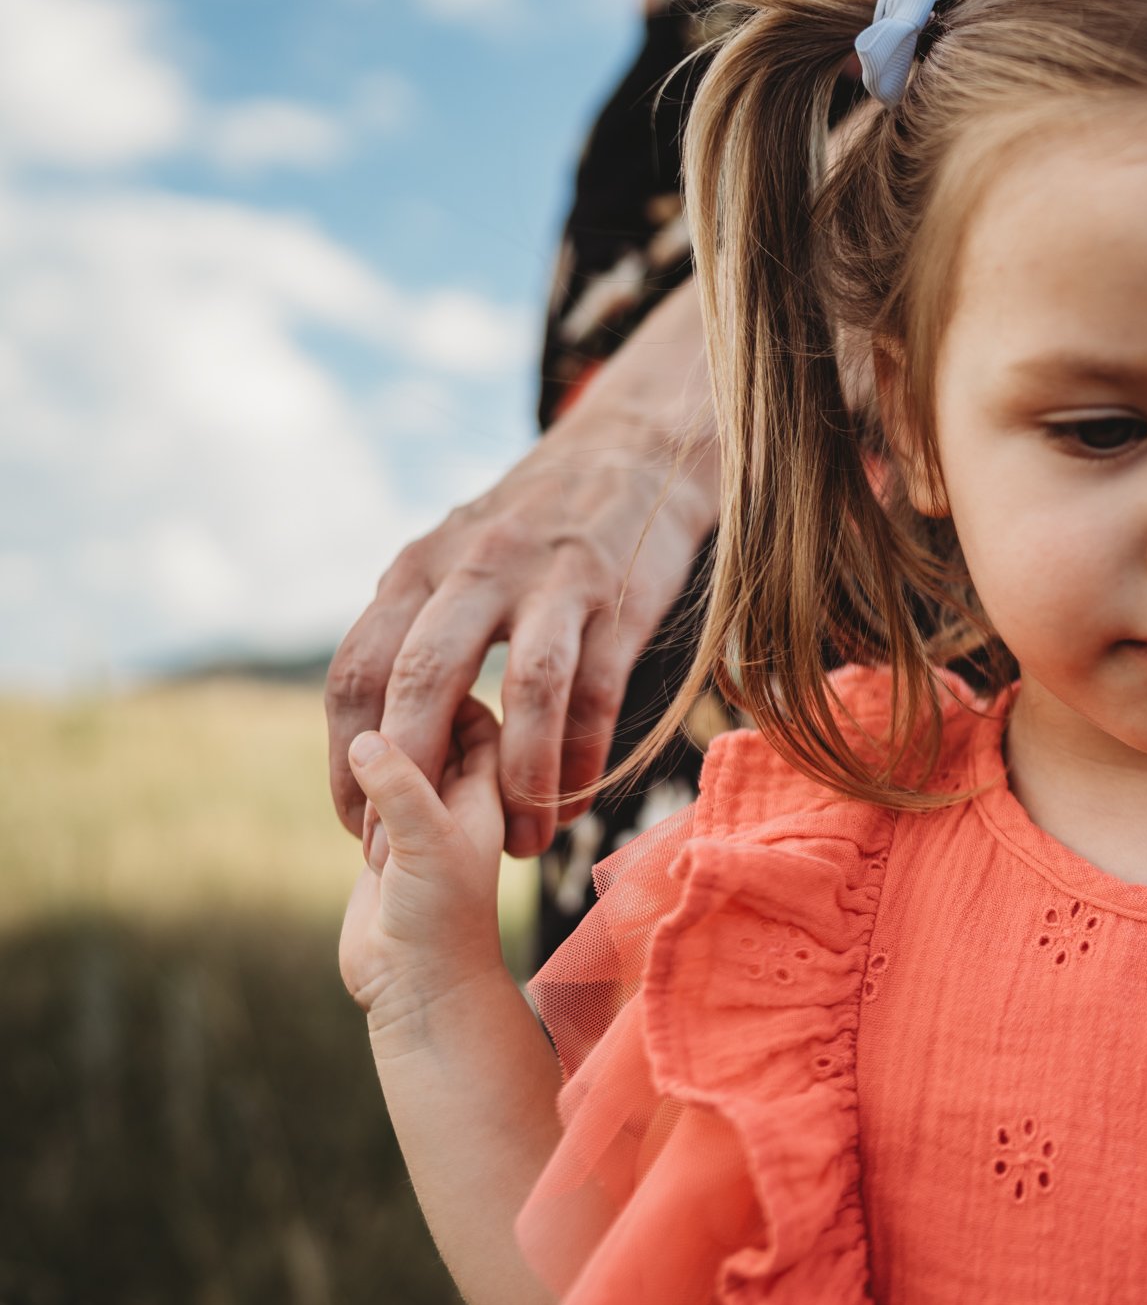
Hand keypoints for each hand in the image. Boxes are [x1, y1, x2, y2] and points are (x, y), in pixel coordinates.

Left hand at [325, 285, 719, 859]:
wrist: (639, 451)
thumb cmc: (538, 525)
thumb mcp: (455, 555)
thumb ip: (414, 624)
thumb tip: (372, 729)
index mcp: (418, 568)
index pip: (356, 671)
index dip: (348, 760)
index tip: (357, 823)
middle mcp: (473, 569)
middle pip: (422, 682)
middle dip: (414, 779)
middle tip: (418, 853)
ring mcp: (550, 581)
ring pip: (520, 693)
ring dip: (517, 782)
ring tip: (520, 842)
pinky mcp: (620, 598)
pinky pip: (595, 691)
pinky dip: (583, 756)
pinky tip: (574, 797)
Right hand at [339, 697, 511, 1025]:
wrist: (416, 986)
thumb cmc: (442, 918)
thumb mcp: (426, 842)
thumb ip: (402, 788)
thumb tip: (366, 738)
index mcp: (485, 793)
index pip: (477, 721)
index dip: (449, 702)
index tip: (412, 701)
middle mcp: (454, 802)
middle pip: (432, 734)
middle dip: (401, 732)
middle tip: (378, 759)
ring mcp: (416, 822)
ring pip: (395, 766)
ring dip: (372, 771)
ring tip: (372, 813)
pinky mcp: (381, 845)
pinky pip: (368, 799)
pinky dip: (355, 796)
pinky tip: (352, 818)